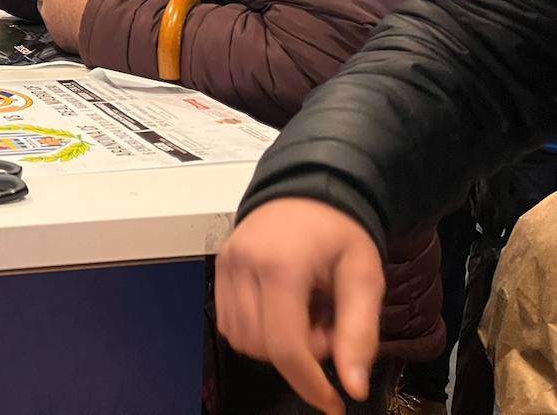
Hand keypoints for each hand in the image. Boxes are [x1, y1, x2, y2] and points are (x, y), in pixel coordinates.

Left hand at [27, 0, 101, 52]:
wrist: (108, 26)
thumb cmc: (100, 2)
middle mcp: (47, 11)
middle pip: (42, 3)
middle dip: (53, 1)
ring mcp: (53, 28)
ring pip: (51, 19)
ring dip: (61, 16)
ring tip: (81, 14)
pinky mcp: (61, 42)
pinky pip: (61, 33)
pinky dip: (68, 30)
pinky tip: (82, 26)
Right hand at [215, 198, 384, 414]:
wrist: (308, 188)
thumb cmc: (339, 232)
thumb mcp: (364, 277)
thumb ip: (360, 333)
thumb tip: (354, 387)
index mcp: (281, 266)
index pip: (284, 345)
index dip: (308, 383)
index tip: (333, 403)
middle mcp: (243, 265)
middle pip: (261, 347)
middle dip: (298, 355)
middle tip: (326, 329)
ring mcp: (225, 266)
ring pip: (241, 339)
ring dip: (275, 345)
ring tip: (305, 317)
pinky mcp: (218, 269)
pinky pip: (230, 322)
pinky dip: (257, 331)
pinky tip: (283, 310)